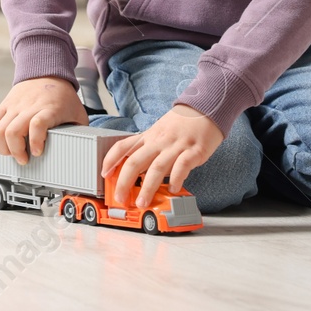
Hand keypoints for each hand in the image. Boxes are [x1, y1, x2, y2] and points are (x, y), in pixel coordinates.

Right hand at [0, 77, 87, 164]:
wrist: (47, 72)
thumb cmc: (63, 96)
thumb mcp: (77, 114)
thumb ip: (79, 132)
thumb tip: (84, 152)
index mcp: (50, 109)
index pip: (38, 124)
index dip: (35, 141)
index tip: (37, 152)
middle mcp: (30, 106)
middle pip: (13, 130)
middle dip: (15, 151)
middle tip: (23, 159)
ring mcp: (16, 105)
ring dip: (3, 146)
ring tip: (12, 153)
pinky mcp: (6, 104)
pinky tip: (2, 140)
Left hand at [101, 105, 222, 207]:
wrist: (206, 108)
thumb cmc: (182, 123)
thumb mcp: (159, 131)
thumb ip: (149, 150)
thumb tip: (138, 172)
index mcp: (149, 136)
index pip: (123, 146)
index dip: (110, 160)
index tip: (104, 174)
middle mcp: (159, 141)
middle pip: (135, 162)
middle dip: (124, 182)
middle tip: (120, 198)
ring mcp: (176, 146)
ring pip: (156, 168)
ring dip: (147, 188)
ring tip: (142, 202)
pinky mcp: (194, 151)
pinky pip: (182, 166)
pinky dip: (176, 179)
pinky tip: (173, 189)